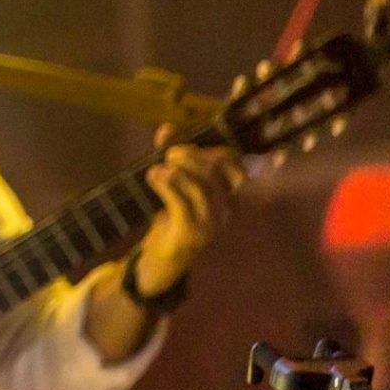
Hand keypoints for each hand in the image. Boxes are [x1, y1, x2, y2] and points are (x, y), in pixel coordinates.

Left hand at [136, 125, 244, 294]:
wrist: (163, 259)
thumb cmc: (173, 216)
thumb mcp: (175, 183)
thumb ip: (172, 155)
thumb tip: (166, 129)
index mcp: (226, 194)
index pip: (236, 165)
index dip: (218, 149)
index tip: (190, 142)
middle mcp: (225, 209)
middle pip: (217, 171)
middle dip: (192, 156)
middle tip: (169, 154)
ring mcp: (211, 223)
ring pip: (202, 187)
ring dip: (178, 171)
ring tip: (159, 168)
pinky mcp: (192, 234)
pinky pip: (182, 204)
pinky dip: (166, 185)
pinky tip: (154, 176)